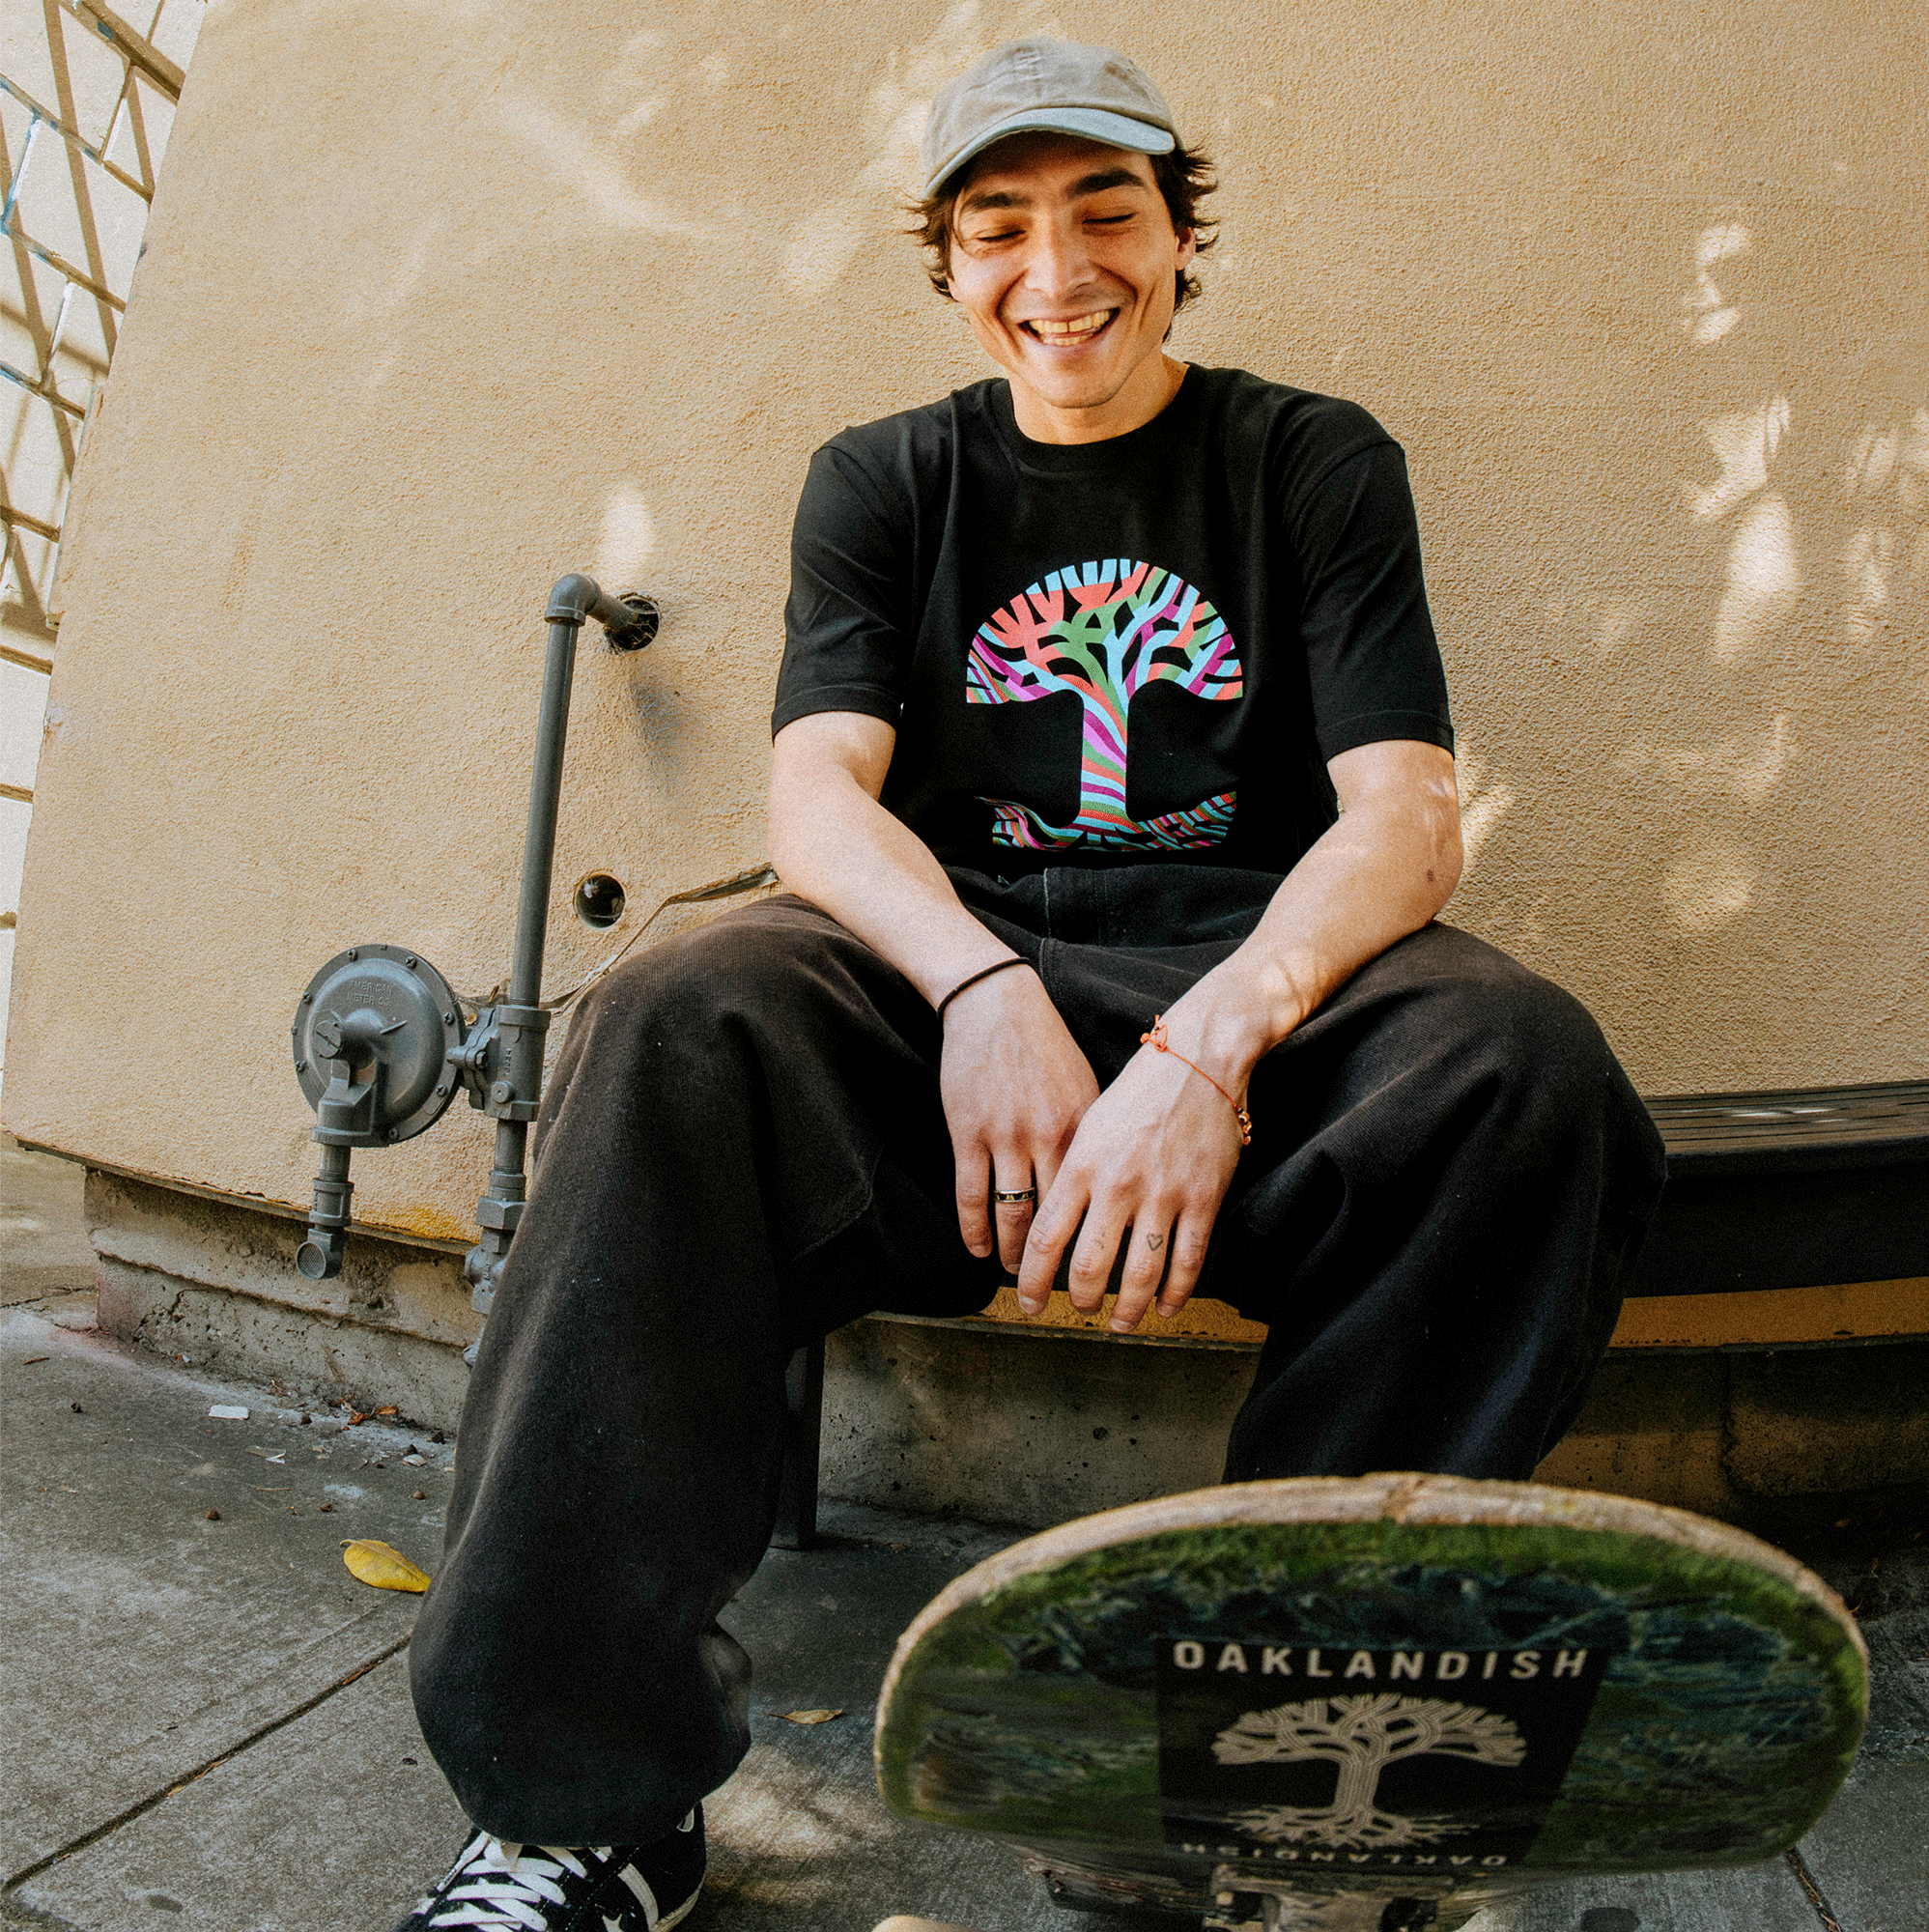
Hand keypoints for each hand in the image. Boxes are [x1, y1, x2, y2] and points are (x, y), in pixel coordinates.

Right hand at [939, 965, 1100, 1271]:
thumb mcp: (1087, 1089)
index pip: (1100, 1202)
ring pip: (1015, 1214)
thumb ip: (1096, 1139)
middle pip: (1061, 1218)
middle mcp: (1052, 1136)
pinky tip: (979, 1251)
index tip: (1104, 1269)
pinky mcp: (969, 1132)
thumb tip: (1110, 1188)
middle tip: (1063, 1291)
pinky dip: (975, 1230)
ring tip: (1019, 1275)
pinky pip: (973, 1196)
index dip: (1101, 1241)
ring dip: (1016, 1255)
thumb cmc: (1047, 1047)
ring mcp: (1007, 1135)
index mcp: (1089, 1128)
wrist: (999, 1004)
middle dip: (1061, 1262)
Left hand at [1016, 1028, 1246, 1331]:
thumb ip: (1071, 1175)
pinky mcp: (1204, 1198)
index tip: (1028, 1302)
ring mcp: (1163, 1193)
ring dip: (1126, 1311)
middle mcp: (1118, 1184)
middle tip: (1078, 1312)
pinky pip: (1188, 1262)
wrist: (1199, 1059)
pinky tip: (1165, 1307)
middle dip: (1078, 1302)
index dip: (1033, 1281)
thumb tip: (1051, 1227)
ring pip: (1139, 1276)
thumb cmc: (1136, 1091)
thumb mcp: (1087, 1125)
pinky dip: (1175, 1295)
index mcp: (1081, 1164)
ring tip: (1119, 1323)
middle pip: (1088, 1268)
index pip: (1045, 1239)